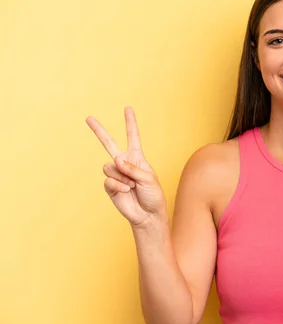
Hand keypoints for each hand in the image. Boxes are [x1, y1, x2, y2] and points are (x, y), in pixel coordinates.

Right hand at [86, 107, 166, 226]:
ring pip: (110, 167)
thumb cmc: (153, 195)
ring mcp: (116, 174)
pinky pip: (109, 180)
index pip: (133, 137)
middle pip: (109, 144)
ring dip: (123, 177)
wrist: (148, 214)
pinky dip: (119, 185)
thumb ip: (133, 168)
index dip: (130, 123)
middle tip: (88, 118)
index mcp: (137, 158)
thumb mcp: (149, 178)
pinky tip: (126, 191)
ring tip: (132, 186)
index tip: (128, 108)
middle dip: (99, 131)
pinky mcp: (109, 186)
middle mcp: (124, 163)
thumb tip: (115, 160)